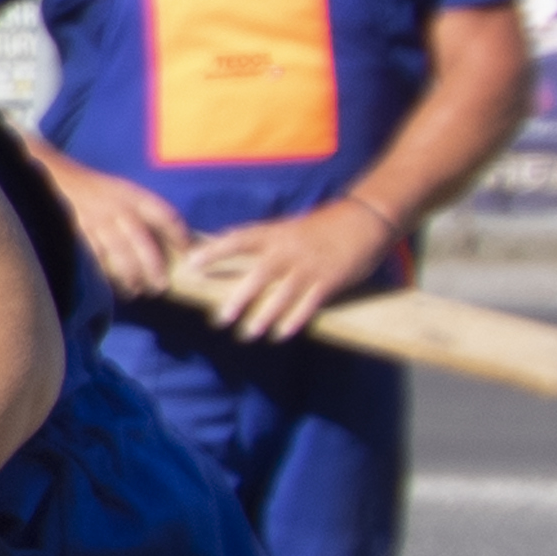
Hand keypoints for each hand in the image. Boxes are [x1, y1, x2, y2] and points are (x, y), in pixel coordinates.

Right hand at [35, 150, 195, 297]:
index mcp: (135, 196)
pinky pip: (97, 257)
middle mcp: (119, 208)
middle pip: (142, 240)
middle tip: (161, 286)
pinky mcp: (81, 232)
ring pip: (119, 252)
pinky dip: (106, 274)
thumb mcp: (126, 190)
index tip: (188, 253)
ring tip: (137, 291)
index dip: (179, 235)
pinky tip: (113, 286)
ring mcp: (99, 221)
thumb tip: (174, 238)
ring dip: (130, 274)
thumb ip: (146, 210)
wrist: (61, 178)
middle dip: (153, 266)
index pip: (165, 215)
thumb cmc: (99, 190)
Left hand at [181, 199, 398, 344]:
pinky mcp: (330, 280)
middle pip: (258, 276)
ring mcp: (310, 266)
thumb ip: (263, 242)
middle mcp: (289, 250)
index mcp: (275, 233)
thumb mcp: (288, 228)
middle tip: (220, 320)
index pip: (238, 239)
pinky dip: (294, 320)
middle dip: (238, 299)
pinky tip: (280, 335)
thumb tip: (226, 247)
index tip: (191, 263)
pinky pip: (309, 304)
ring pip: (282, 295)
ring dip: (264, 316)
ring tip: (248, 334)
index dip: (214, 251)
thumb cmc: (321, 227)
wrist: (365, 220)